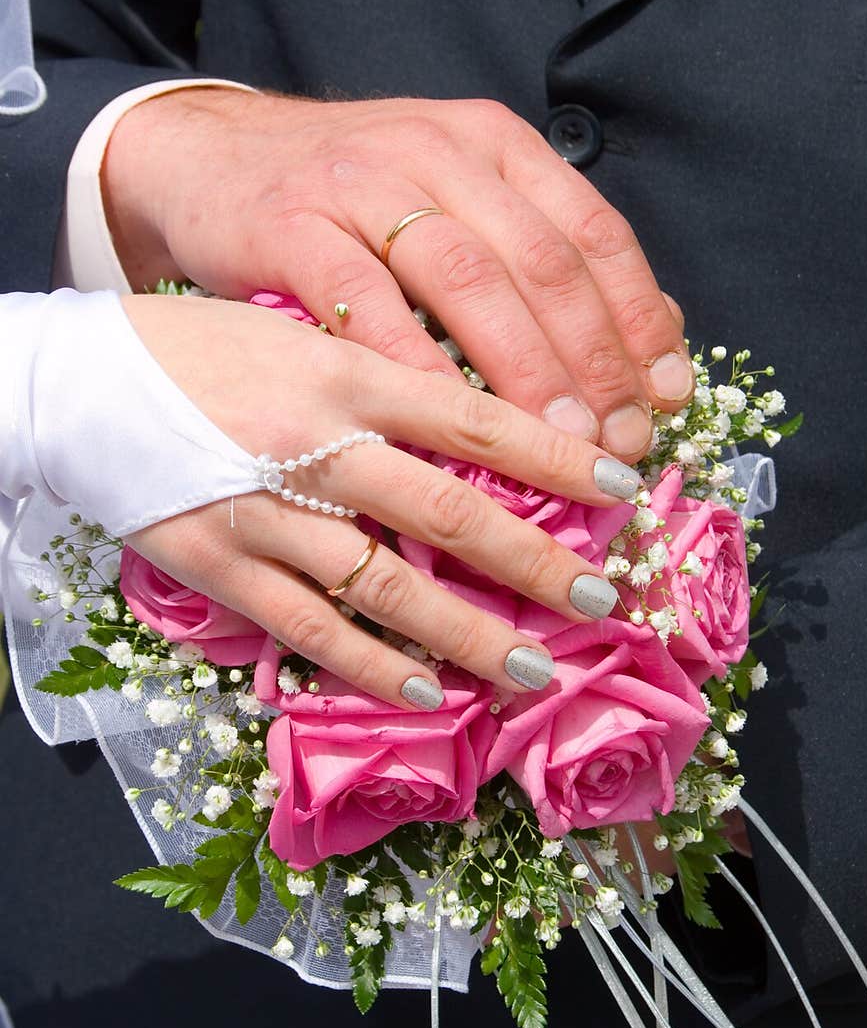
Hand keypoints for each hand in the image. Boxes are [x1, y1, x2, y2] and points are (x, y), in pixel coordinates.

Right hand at [104, 90, 692, 460]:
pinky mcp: (294, 224)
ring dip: (524, 369)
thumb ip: (537, 257)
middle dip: (594, 360)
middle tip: (619, 443)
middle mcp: (440, 152)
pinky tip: (448, 425)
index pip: (594, 232)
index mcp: (495, 145)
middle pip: (543, 261)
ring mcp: (363, 182)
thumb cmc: (347, 201)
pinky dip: (416, 366)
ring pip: (469, 278)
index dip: (639, 320)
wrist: (208, 156)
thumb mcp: (452, 202)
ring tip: (558, 444)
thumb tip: (644, 343)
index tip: (665, 400)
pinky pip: (368, 301)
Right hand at [123, 294, 641, 710]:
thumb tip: (485, 429)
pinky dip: (374, 667)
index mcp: (344, 373)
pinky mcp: (221, 566)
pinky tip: (428, 694)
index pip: (474, 421)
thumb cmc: (204, 347)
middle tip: (600, 596)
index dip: (557, 457)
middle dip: (534, 559)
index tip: (623, 487)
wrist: (80, 379)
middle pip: (447, 512)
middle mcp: (315, 444)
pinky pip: (310, 629)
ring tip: (531, 666)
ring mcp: (266, 513)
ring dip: (468, 633)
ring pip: (386, 586)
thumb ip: (387, 379)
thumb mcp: (303, 333)